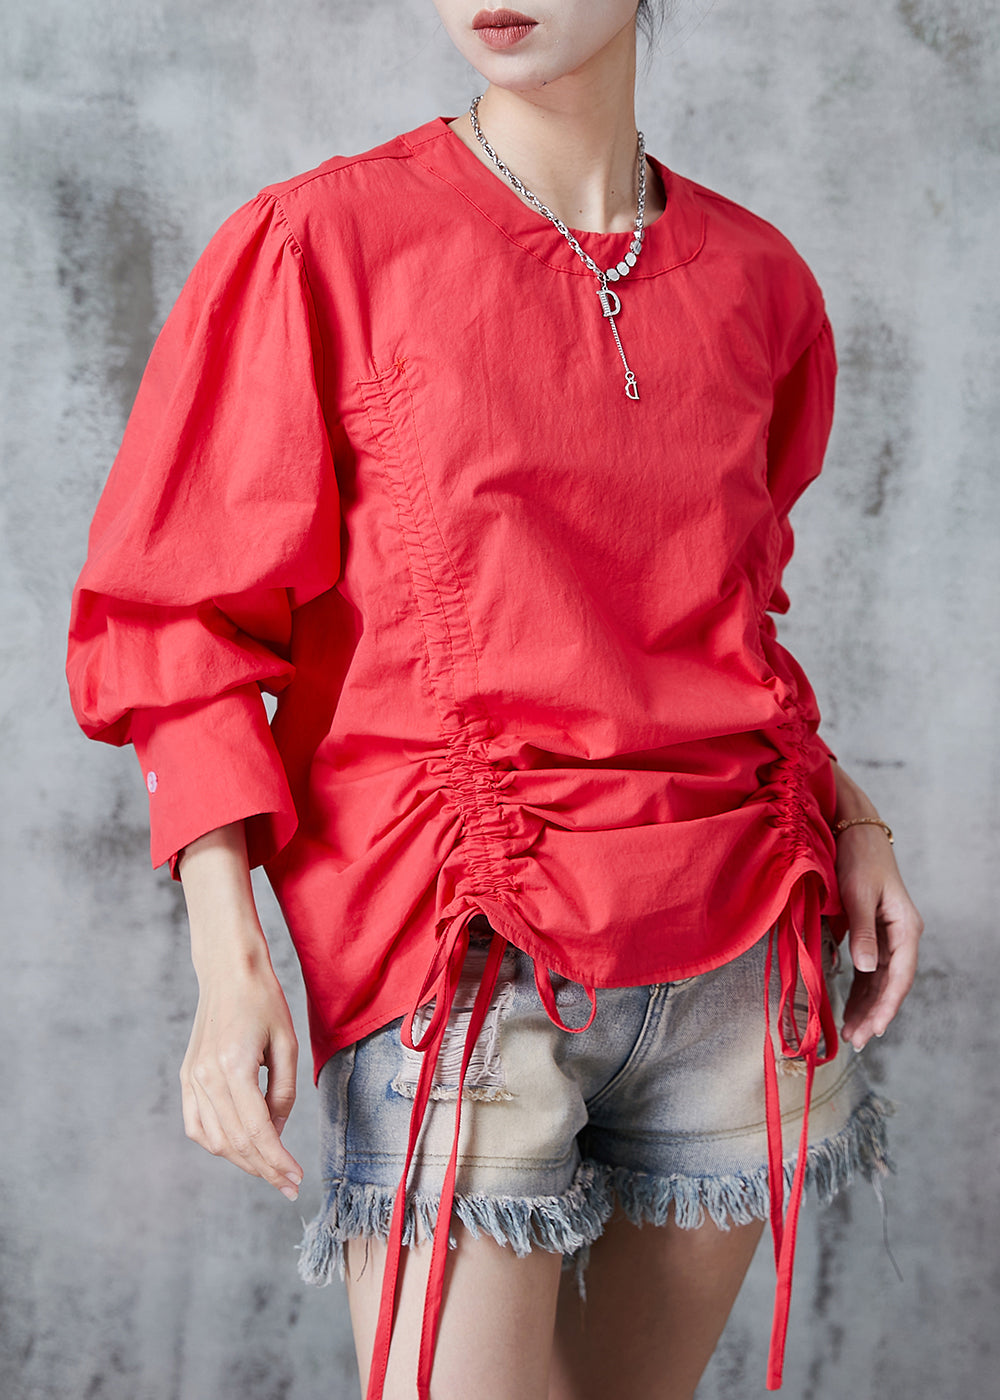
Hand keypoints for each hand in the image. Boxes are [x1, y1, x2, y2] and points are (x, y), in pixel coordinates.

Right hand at [176, 820, 303, 1199]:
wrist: (228, 972)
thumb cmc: (264, 1001)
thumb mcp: (287, 1044)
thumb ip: (283, 1093)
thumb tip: (275, 1133)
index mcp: (233, 1067)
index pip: (257, 1130)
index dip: (277, 1160)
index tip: (296, 1180)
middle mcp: (206, 1077)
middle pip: (235, 1141)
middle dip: (264, 1168)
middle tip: (289, 1186)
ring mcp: (191, 1078)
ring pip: (214, 1139)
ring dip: (242, 1160)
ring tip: (270, 1169)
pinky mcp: (187, 1076)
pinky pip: (196, 1125)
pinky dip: (217, 1143)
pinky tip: (239, 1149)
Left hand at [836, 824, 922, 1050]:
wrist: (854, 831)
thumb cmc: (859, 858)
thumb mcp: (858, 894)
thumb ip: (862, 931)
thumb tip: (866, 968)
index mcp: (905, 927)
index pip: (900, 976)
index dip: (888, 1005)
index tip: (874, 1029)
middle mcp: (901, 935)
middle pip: (891, 983)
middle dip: (874, 1013)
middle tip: (856, 1039)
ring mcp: (887, 935)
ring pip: (879, 980)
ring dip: (866, 1005)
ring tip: (850, 1031)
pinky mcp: (872, 932)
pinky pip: (869, 968)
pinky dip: (860, 988)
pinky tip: (849, 1005)